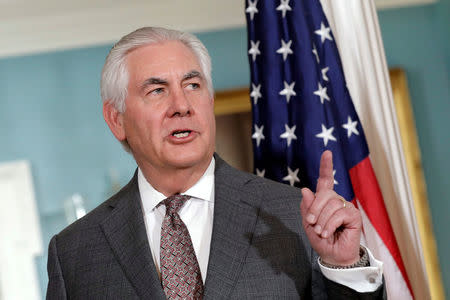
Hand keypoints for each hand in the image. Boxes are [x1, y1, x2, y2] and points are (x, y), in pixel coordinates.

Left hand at [300, 150, 361, 265]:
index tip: (327, 153)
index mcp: (324, 200)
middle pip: (325, 193)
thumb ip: (307, 208)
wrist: (333, 256)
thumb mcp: (309, 224)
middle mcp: (336, 200)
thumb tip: (306, 189)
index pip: (326, 180)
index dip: (326, 166)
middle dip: (315, 208)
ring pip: (331, 204)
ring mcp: (346, 207)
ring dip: (322, 220)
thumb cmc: (321, 240)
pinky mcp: (354, 215)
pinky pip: (339, 213)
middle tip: (312, 222)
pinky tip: (328, 233)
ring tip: (322, 232)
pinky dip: (330, 225)